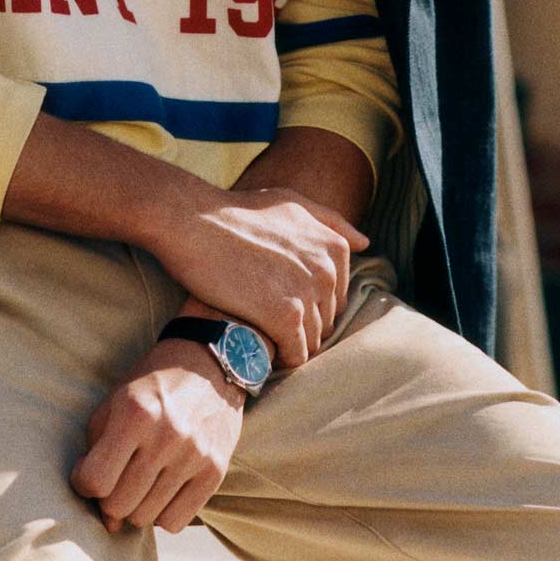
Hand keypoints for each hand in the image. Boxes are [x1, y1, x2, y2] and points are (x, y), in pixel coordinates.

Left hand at [68, 341, 244, 535]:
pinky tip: (162, 490)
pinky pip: (176, 522)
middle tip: (116, 479)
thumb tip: (107, 521)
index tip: (88, 473)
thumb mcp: (115, 400)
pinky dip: (162, 513)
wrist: (209, 365)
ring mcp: (194, 455)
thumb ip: (97, 452)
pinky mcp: (215, 471)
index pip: (96, 480)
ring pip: (146, 518)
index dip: (84, 484)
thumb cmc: (151, 384)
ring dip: (136, 506)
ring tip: (140, 481)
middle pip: (119, 505)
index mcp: (135, 412)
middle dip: (109, 498)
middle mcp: (166, 435)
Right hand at [149, 185, 367, 370]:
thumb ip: (329, 221)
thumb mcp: (290, 202)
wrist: (194, 222)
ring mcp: (308, 294)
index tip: (277, 299)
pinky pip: (295, 355)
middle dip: (299, 324)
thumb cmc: (237, 211)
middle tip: (264, 317)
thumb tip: (365, 243)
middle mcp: (328, 269)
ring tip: (258, 331)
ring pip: (312, 342)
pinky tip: (256, 345)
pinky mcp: (286, 317)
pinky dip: (279, 358)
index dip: (306, 304)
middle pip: (325, 321)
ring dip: (288, 343)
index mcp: (334, 246)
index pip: (335, 298)